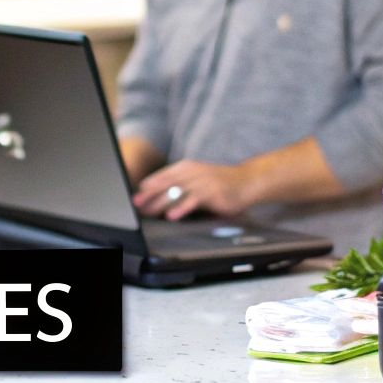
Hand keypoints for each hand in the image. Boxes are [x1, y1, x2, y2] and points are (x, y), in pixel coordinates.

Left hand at [131, 159, 254, 219]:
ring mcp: (202, 181)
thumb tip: (159, 198)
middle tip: (137, 204)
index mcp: (186, 167)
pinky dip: (181, 208)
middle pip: (166, 183)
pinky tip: (172, 215)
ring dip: (161, 202)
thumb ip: (181, 185)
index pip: (162, 176)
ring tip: (149, 211)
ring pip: (177, 191)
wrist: (247, 181)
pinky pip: (193, 200)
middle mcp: (192, 172)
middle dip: (149, 194)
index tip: (136, 197)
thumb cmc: (220, 183)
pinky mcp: (212, 193)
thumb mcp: (198, 180)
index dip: (148, 186)